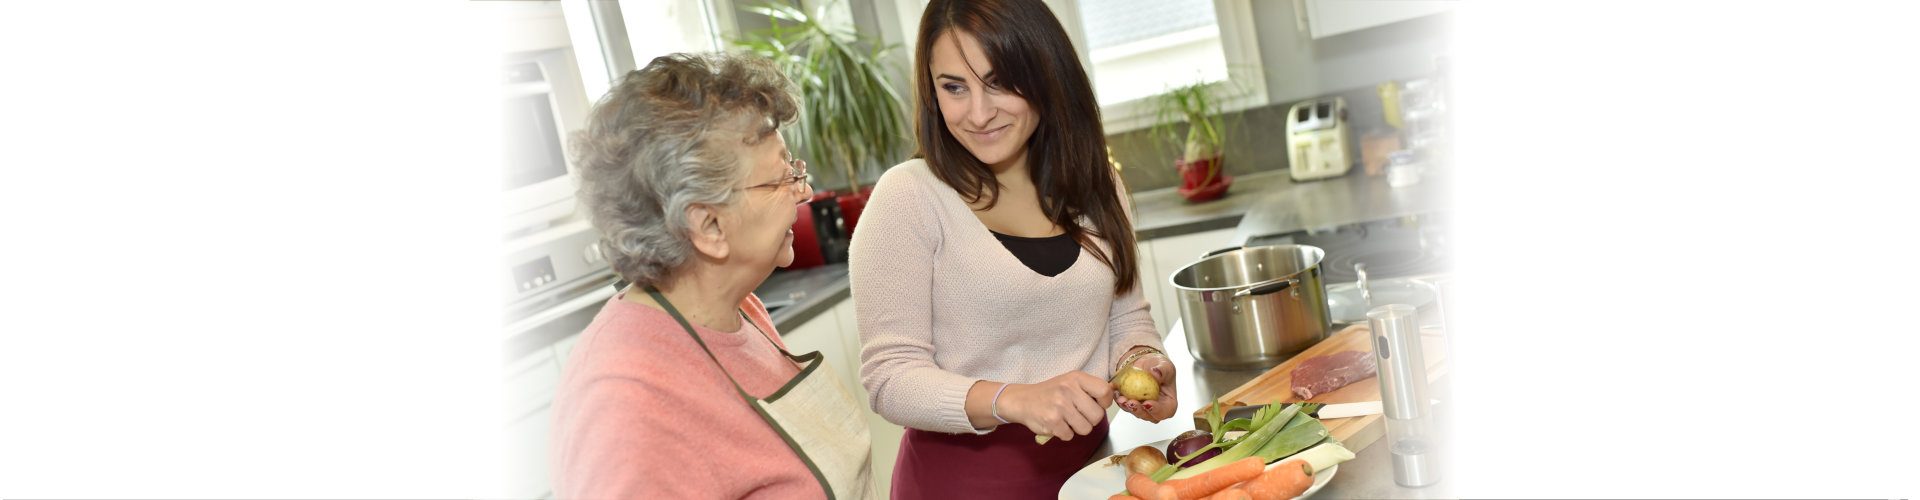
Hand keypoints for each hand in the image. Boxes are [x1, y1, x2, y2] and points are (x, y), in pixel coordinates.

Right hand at [998, 371, 1113, 441]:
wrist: (1022, 400)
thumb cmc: (1050, 392)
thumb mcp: (1070, 381)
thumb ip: (1090, 388)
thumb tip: (1114, 394)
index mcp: (1076, 378)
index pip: (1105, 391)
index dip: (1104, 403)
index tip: (1097, 404)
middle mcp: (1068, 390)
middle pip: (1097, 416)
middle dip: (1090, 419)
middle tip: (1078, 414)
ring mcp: (1059, 406)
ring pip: (1086, 429)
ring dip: (1077, 428)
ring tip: (1066, 418)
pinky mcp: (1052, 422)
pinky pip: (1070, 436)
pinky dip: (1064, 433)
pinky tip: (1056, 423)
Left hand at [1115, 352, 1177, 422]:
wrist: (1145, 364)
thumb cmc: (1159, 366)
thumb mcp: (1164, 365)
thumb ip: (1162, 370)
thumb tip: (1156, 374)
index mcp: (1168, 403)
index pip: (1165, 411)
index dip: (1156, 410)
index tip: (1147, 402)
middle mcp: (1156, 409)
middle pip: (1148, 416)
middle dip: (1138, 411)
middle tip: (1131, 402)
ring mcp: (1143, 408)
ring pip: (1135, 412)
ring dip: (1127, 407)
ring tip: (1121, 398)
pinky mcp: (1132, 404)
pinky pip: (1125, 405)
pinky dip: (1120, 401)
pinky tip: (1116, 393)